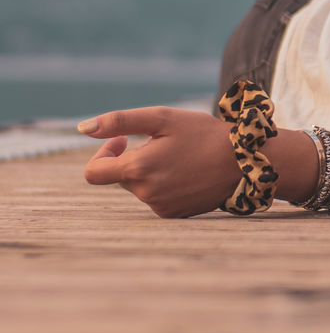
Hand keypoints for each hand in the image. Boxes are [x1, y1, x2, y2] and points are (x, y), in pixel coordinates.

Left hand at [80, 107, 238, 217]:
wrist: (244, 161)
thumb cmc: (203, 134)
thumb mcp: (162, 118)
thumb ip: (119, 121)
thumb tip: (82, 129)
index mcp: (138, 168)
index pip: (93, 173)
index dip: (102, 154)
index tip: (122, 141)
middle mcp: (145, 193)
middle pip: (120, 177)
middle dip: (134, 158)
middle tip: (164, 142)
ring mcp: (160, 207)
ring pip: (140, 187)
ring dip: (151, 171)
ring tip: (181, 157)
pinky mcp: (174, 214)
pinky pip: (157, 197)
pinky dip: (165, 184)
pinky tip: (188, 172)